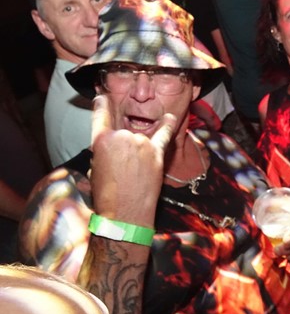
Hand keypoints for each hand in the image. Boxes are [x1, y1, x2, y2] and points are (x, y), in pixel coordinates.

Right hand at [90, 95, 175, 223]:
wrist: (125, 216)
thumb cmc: (106, 196)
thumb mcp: (95, 168)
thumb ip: (103, 150)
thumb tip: (113, 144)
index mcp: (102, 140)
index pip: (101, 115)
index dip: (101, 105)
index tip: (102, 98)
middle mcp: (122, 136)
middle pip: (122, 133)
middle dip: (120, 148)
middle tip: (119, 171)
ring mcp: (142, 143)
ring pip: (139, 138)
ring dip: (136, 151)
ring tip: (133, 173)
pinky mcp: (156, 153)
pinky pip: (164, 134)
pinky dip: (168, 125)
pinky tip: (171, 117)